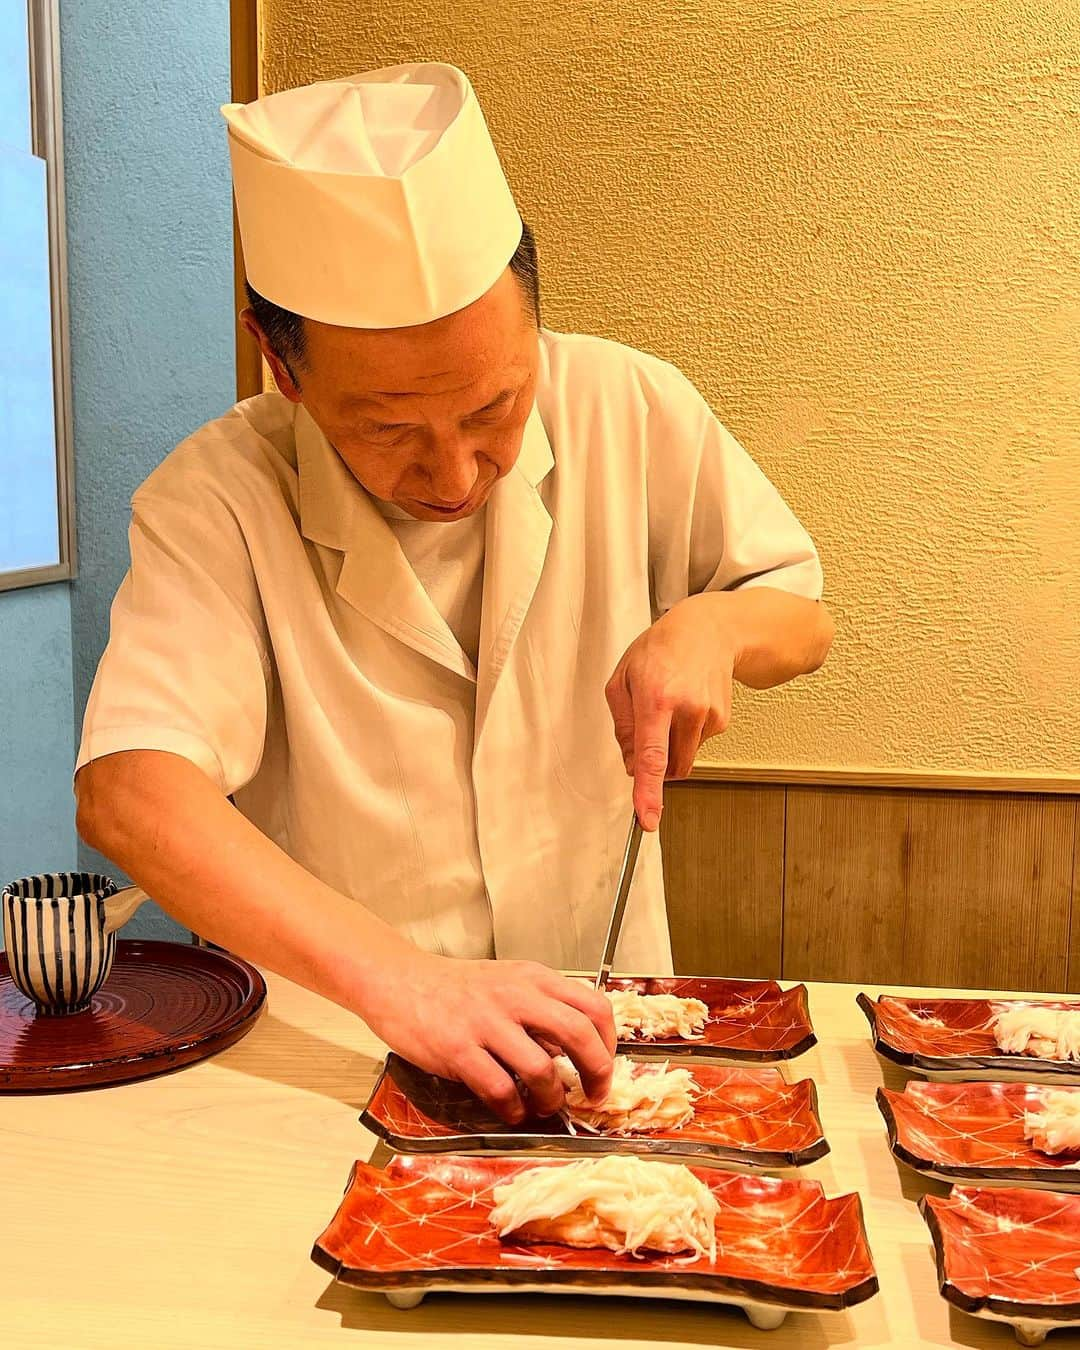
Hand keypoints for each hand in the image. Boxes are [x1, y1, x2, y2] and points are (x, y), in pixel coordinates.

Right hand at [362, 950, 615, 1123]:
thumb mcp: (507, 981)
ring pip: (542, 1070)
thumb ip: (541, 1008)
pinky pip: (500, 1090)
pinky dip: (514, 1110)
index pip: (594, 1006)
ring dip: (551, 1099)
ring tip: (544, 1106)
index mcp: (534, 978)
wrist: (399, 980)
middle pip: (579, 1035)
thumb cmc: (456, 987)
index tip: (603, 1065)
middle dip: (596, 1074)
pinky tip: (512, 1111)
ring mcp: (486, 1022)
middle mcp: (516, 996)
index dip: (608, 1042)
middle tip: (592, 1095)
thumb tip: (573, 1051)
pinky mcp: (458, 1049)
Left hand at [605, 593, 735, 830]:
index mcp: (655, 698)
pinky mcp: (722, 720)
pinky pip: (696, 745)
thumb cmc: (659, 651)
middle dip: (655, 766)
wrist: (708, 630)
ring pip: (683, 760)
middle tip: (646, 732)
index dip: (648, 792)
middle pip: (668, 767)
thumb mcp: (622, 679)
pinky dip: (686, 733)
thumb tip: (630, 765)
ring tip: (669, 708)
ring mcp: (708, 716)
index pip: (651, 756)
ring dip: (670, 747)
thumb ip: (622, 727)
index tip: (648, 819)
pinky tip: (687, 703)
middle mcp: (686, 709)